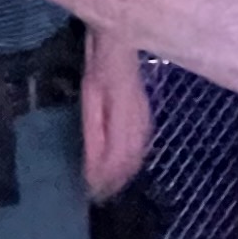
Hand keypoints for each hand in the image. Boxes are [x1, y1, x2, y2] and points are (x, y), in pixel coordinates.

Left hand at [81, 48, 152, 198]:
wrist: (122, 42)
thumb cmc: (99, 67)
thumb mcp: (90, 101)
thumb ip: (94, 137)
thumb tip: (93, 171)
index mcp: (126, 121)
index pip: (117, 163)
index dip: (104, 181)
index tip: (90, 195)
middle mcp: (142, 125)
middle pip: (130, 165)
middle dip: (114, 183)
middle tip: (97, 196)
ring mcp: (147, 121)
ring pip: (137, 158)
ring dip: (123, 175)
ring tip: (107, 186)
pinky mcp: (147, 118)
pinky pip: (141, 148)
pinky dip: (131, 163)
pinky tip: (121, 167)